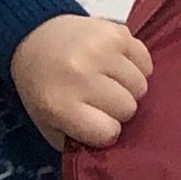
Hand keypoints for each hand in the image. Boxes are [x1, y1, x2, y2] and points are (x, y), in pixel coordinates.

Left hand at [9, 15, 151, 149]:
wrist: (34, 35)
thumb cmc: (42, 86)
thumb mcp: (46, 123)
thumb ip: (75, 141)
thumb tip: (110, 148)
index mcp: (60, 104)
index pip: (108, 132)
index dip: (105, 131)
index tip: (95, 122)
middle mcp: (81, 75)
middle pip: (128, 108)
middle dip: (117, 109)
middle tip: (101, 100)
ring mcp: (100, 50)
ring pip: (140, 86)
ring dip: (128, 88)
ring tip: (109, 81)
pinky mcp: (116, 31)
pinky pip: (146, 61)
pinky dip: (136, 66)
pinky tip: (117, 65)